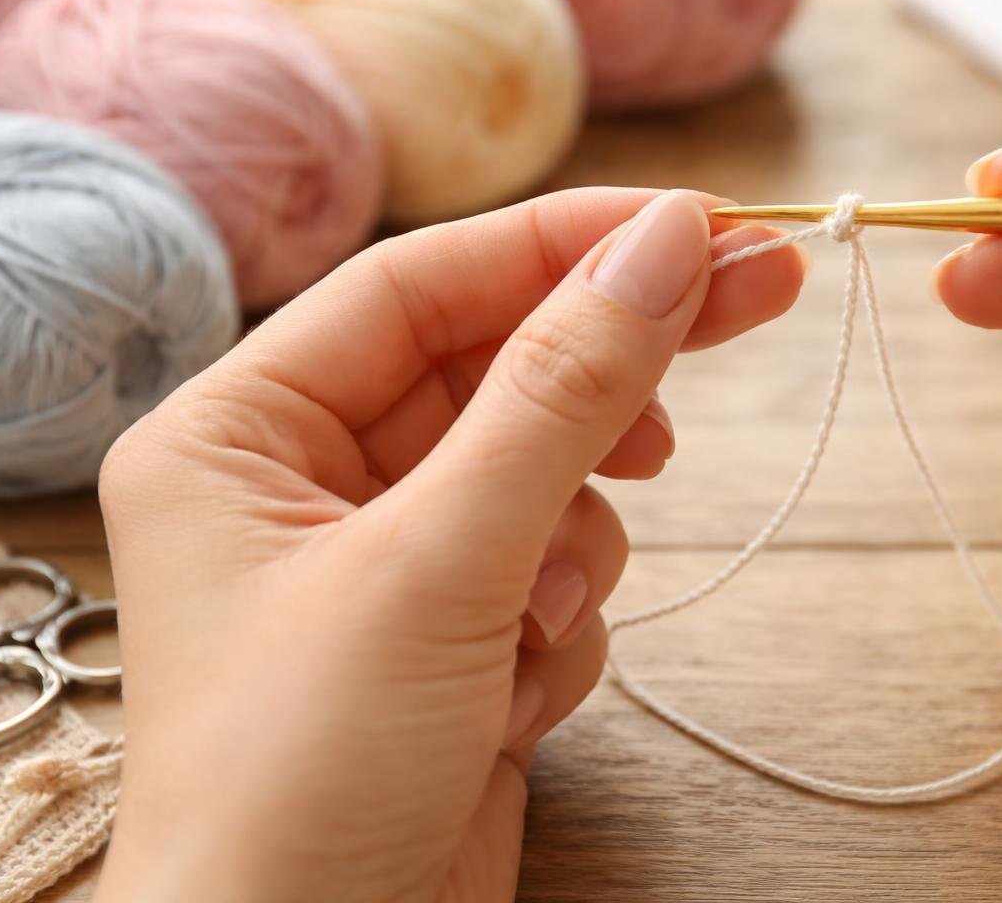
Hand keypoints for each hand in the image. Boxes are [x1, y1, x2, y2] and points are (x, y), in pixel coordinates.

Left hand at [93, 189, 806, 902]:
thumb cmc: (303, 778)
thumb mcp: (438, 563)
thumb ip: (561, 394)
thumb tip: (667, 243)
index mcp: (241, 429)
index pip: (426, 282)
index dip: (567, 244)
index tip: (702, 223)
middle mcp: (308, 479)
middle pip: (499, 365)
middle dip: (614, 363)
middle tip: (760, 288)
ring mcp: (391, 558)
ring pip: (546, 472)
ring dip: (573, 540)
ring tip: (535, 621)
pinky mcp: (457, 631)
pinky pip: (558, 565)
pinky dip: (564, 620)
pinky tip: (513, 698)